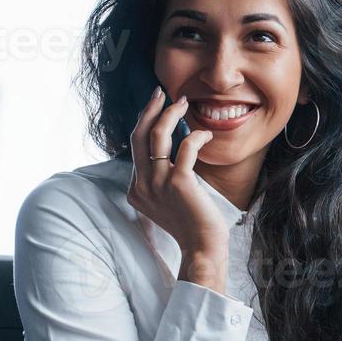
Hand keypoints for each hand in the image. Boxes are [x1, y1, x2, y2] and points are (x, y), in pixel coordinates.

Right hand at [126, 87, 229, 289]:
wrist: (202, 248)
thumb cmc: (191, 225)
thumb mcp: (166, 201)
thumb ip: (160, 180)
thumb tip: (168, 154)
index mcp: (136, 189)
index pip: (136, 147)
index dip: (147, 123)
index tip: (159, 108)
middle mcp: (142, 185)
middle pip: (139, 135)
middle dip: (150, 109)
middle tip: (161, 92)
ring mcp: (158, 183)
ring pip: (158, 135)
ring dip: (170, 114)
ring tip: (183, 102)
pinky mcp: (179, 182)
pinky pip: (185, 147)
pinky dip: (196, 136)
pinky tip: (205, 134)